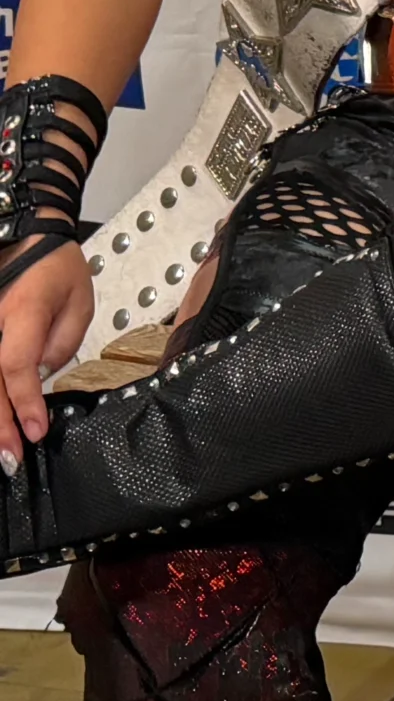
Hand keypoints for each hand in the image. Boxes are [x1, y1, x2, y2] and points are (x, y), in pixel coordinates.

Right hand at [0, 241, 92, 468]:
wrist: (30, 241)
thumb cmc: (58, 270)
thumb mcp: (79, 304)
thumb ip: (62, 345)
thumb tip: (42, 378)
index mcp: (23, 313)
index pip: (16, 366)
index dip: (24, 403)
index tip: (37, 430)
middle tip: (11, 459)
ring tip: (0, 450)